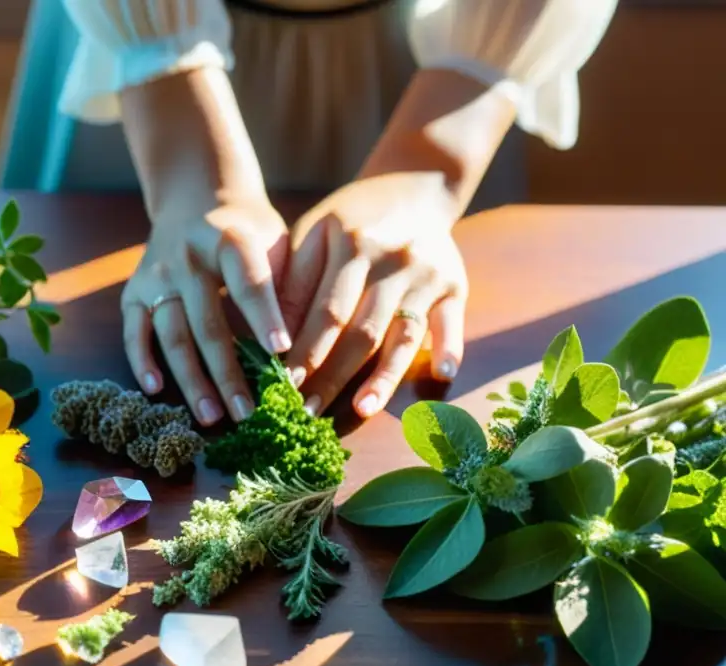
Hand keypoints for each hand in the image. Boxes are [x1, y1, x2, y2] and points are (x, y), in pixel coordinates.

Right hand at [121, 195, 291, 425]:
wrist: (196, 196)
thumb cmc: (249, 231)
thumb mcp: (276, 241)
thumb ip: (285, 286)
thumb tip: (296, 350)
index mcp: (230, 240)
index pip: (249, 283)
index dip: (264, 317)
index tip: (282, 353)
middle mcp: (187, 257)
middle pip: (208, 322)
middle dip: (228, 372)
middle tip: (246, 413)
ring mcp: (157, 275)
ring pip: (172, 334)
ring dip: (191, 379)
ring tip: (211, 416)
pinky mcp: (134, 290)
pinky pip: (133, 331)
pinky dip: (142, 361)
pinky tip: (156, 391)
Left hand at [282, 172, 467, 417]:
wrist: (414, 189)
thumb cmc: (349, 221)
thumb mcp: (313, 233)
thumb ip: (293, 281)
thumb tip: (273, 339)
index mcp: (352, 245)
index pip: (326, 310)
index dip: (305, 350)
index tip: (284, 384)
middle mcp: (392, 261)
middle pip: (361, 330)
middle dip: (332, 375)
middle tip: (308, 413)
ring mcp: (427, 276)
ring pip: (403, 335)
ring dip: (384, 376)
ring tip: (362, 409)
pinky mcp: (455, 286)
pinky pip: (452, 323)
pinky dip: (449, 349)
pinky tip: (440, 376)